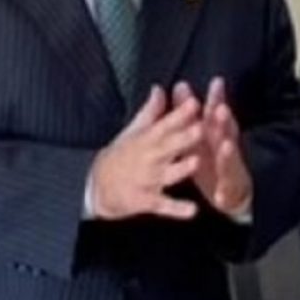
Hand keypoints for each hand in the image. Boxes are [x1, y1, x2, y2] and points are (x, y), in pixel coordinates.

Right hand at [90, 85, 201, 220]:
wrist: (98, 186)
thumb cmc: (121, 155)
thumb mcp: (133, 131)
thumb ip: (150, 111)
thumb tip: (160, 88)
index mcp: (147, 139)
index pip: (165, 123)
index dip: (180, 114)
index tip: (194, 102)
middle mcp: (149, 158)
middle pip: (169, 147)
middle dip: (185, 138)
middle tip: (202, 128)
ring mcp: (148, 180)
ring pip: (168, 174)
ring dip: (181, 168)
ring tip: (196, 162)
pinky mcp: (147, 201)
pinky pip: (164, 205)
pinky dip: (177, 209)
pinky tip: (193, 210)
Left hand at [173, 78, 252, 215]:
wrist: (232, 194)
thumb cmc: (211, 159)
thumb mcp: (200, 134)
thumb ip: (190, 111)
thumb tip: (180, 84)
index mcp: (215, 135)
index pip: (216, 114)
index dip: (216, 98)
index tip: (216, 83)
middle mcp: (225, 149)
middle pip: (226, 133)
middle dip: (224, 122)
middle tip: (222, 109)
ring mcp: (228, 170)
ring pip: (229, 161)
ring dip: (228, 154)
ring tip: (226, 146)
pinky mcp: (228, 192)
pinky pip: (226, 193)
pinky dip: (223, 194)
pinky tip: (219, 197)